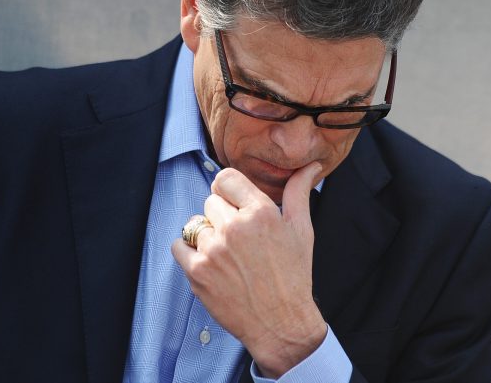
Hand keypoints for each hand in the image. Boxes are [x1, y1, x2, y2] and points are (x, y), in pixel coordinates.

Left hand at [171, 162, 327, 377]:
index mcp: (261, 212)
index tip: (234, 205)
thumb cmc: (293, 277)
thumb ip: (299, 192)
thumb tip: (311, 166)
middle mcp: (235, 227)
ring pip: (195, 223)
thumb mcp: (302, 230)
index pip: (225, 178)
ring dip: (207, 236)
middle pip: (210, 201)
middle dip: (222, 216)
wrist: (281, 325)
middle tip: (238, 239)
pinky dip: (189, 252)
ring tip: (227, 255)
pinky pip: (179, 245)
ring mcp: (214, 249)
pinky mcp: (198, 271)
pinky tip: (209, 263)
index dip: (229, 191)